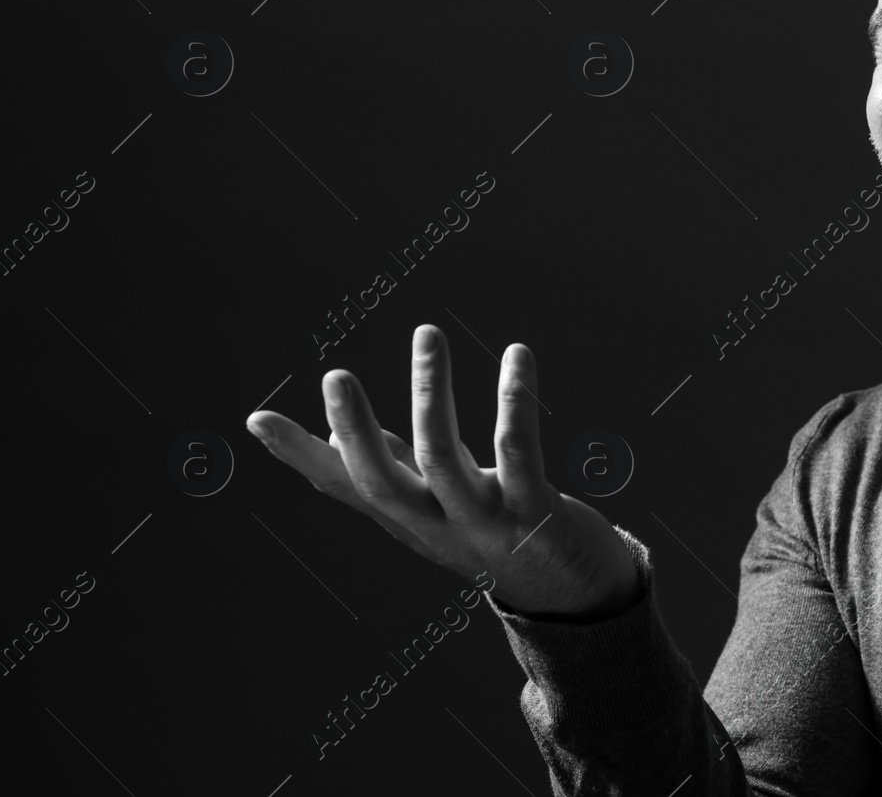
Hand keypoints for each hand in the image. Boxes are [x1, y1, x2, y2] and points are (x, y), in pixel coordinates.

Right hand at [247, 325, 639, 619]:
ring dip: (432, 394)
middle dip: (355, 431)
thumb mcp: (435, 505)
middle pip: (382, 483)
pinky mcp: (537, 515)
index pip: (344, 486)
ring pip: (444, 459)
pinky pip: (521, 454)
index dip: (300, 454)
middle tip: (334, 376)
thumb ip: (390, 468)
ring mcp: (485, 523)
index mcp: (409, 518)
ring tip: (425, 335)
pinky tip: (518, 357)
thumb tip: (335, 431)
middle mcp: (437, 525)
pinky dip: (515, 404)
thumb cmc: (496, 534)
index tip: (257, 418)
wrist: (573, 596)